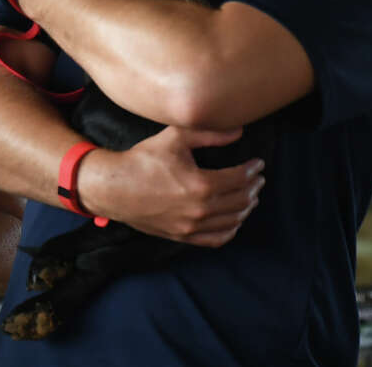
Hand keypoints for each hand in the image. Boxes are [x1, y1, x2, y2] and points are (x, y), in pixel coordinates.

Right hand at [79, 126, 264, 246]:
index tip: (258, 163)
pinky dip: (231, 230)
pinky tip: (234, 220)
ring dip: (246, 207)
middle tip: (257, 178)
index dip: (252, 170)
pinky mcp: (182, 236)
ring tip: (249, 196)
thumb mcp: (174, 138)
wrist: (113, 187)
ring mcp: (192, 226)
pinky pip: (217, 239)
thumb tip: (238, 132)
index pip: (239, 179)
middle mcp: (200, 210)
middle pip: (240, 201)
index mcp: (201, 185)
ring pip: (232, 221)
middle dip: (253, 188)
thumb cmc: (142, 160)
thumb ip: (208, 134)